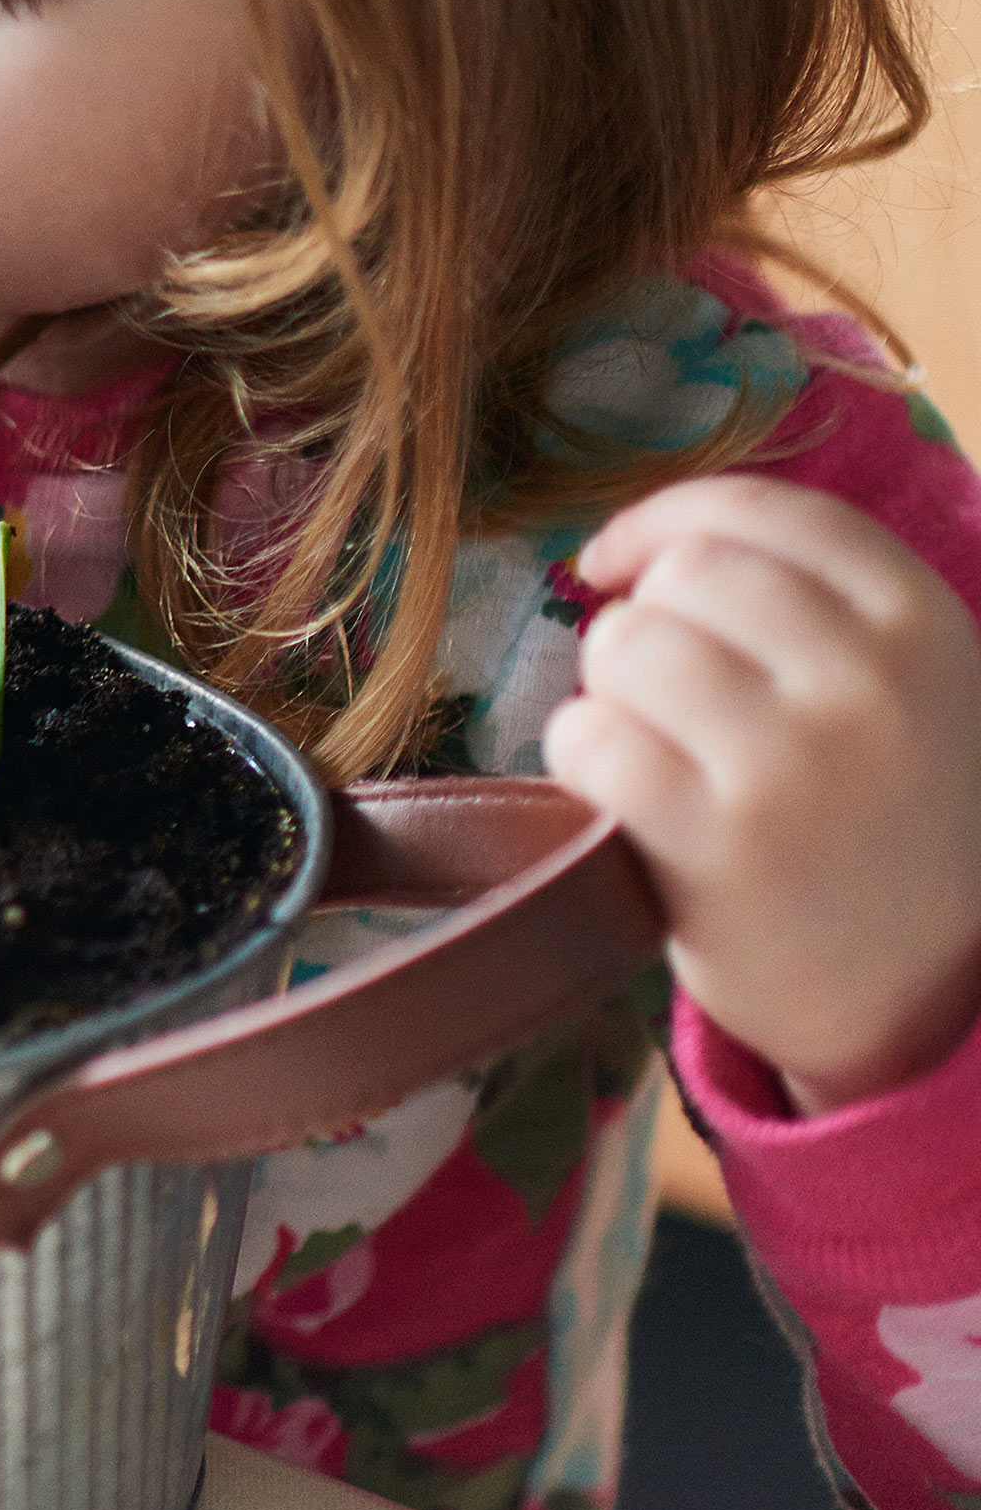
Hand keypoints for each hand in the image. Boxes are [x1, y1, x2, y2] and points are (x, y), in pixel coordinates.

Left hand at [547, 475, 980, 1112]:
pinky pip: (588, 738)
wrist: (920, 998)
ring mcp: (793, 763)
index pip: (762, 512)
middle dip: (649, 625)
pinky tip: (631, 802)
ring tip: (663, 756)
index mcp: (925, 625)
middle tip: (673, 706)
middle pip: (682, 575)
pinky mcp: (716, 844)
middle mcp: (868, 683)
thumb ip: (815, 600)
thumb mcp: (910, 687)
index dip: (664, 522)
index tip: (619, 562)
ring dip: (612, 694)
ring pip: (624, 644)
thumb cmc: (883, 821)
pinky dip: (583, 762)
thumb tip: (634, 546)